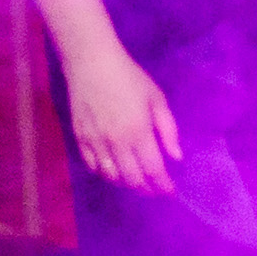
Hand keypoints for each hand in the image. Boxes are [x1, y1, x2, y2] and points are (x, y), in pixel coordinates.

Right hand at [60, 36, 183, 195]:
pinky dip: (106, 174)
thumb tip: (176, 157)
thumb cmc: (129, 78)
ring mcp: (95, 142)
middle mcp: (115, 142)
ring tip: (138, 182)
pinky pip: (93, 166)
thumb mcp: (157, 100)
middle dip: (147, 189)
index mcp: (138, 132)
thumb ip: (168, 130)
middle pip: (132, 178)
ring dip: (127, 183)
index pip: (153, 170)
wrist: (91, 64)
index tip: (170, 192)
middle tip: (156, 189)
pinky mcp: (79, 138)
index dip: (163, 185)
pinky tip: (115, 171)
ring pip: (111, 176)